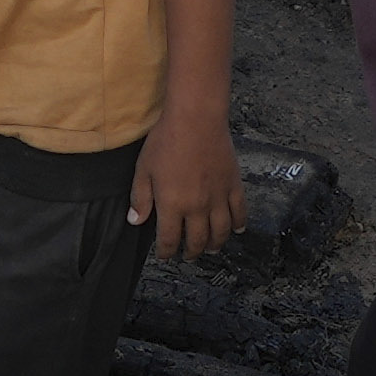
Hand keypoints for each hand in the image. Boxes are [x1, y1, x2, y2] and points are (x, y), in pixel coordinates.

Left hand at [131, 112, 240, 261]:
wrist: (196, 119)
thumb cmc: (167, 141)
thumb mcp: (143, 169)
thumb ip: (140, 198)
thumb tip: (135, 221)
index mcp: (172, 205)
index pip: (169, 239)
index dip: (166, 252)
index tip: (164, 255)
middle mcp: (197, 207)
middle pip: (197, 240)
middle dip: (190, 253)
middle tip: (187, 256)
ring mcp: (219, 197)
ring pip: (220, 232)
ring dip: (215, 245)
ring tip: (209, 248)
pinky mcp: (234, 185)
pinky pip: (240, 212)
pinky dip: (239, 225)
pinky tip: (236, 230)